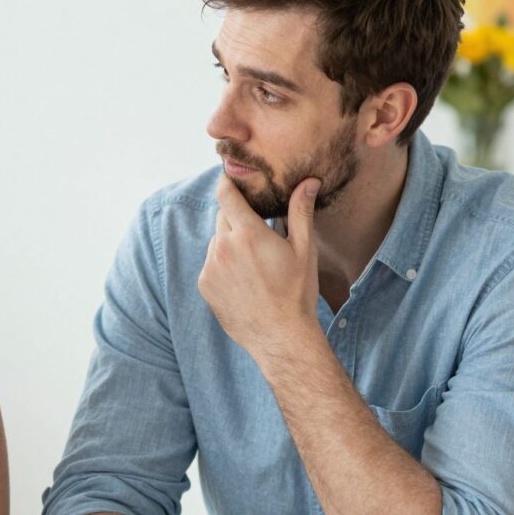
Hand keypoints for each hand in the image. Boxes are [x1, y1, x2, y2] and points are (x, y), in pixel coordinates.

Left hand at [198, 175, 320, 360]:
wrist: (281, 336)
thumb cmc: (297, 292)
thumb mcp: (303, 249)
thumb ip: (300, 211)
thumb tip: (308, 182)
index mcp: (247, 233)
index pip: (226, 194)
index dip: (227, 182)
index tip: (231, 178)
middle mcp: (223, 247)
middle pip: (223, 217)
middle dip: (237, 218)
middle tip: (257, 232)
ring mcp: (211, 267)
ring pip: (217, 241)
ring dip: (230, 243)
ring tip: (254, 263)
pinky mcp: (205, 285)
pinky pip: (211, 264)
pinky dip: (223, 264)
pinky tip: (245, 280)